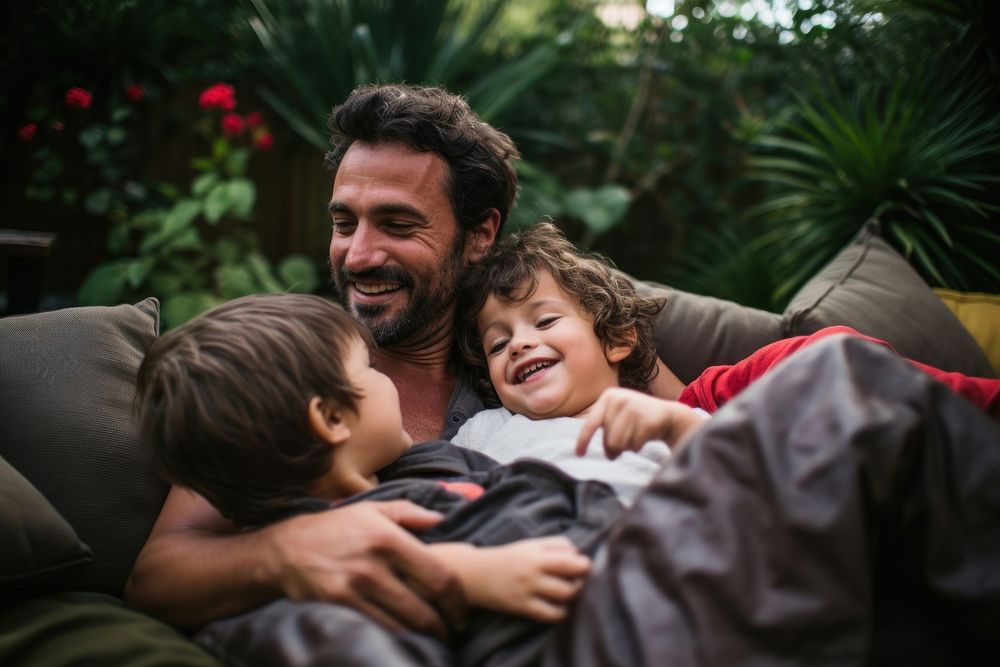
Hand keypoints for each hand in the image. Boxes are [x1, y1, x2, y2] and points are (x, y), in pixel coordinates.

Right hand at [266, 500, 462, 638]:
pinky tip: (405, 638)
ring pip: (402, 627)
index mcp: (388, 538)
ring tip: (433, 638)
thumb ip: (409, 513)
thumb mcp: (372, 510)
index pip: (438, 576)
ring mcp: (353, 590)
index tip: (461, 610)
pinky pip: (378, 631)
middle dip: (444, 627)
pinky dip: (397, 638)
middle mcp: (372, 566)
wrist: (286, 550)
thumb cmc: (337, 528)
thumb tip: (442, 519)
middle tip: (452, 631)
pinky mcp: (338, 608)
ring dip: (423, 638)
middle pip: (424, 610)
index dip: (457, 600)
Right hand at [468, 537, 590, 622]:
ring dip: (573, 594)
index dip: (582, 560)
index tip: (581, 565)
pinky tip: (558, 608)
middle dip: (582, 577)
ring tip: (567, 593)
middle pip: (572, 572)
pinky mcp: (522, 607)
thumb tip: (579, 555)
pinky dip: (561, 613)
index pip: (570, 552)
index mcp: (536, 551)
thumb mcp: (529, 546)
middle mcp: (533, 568)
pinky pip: (552, 614)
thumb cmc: (508, 559)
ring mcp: (528, 588)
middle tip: (577, 580)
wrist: (476, 574)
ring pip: (566, 593)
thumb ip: (553, 546)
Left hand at [576, 387, 706, 459]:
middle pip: (608, 439)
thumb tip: (595, 450)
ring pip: (621, 444)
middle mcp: (620, 399)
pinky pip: (636, 445)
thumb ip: (603, 426)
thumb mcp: (616, 415)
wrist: (668, 416)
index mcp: (608, 396)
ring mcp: (636, 407)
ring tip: (635, 437)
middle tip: (623, 444)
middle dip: (615, 448)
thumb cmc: (636, 419)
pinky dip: (639, 446)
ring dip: (627, 447)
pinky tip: (645, 436)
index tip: (579, 454)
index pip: (591, 423)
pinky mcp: (649, 419)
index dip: (583, 440)